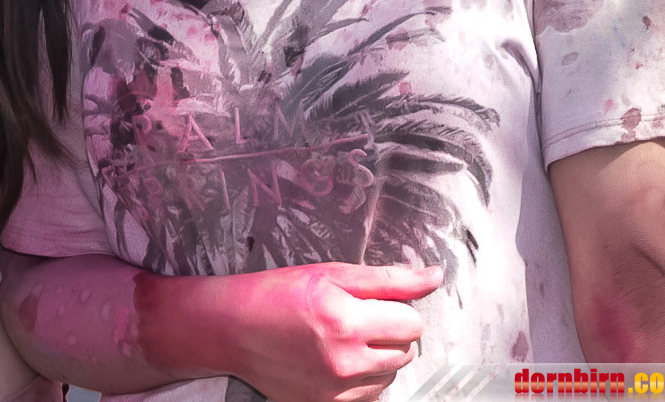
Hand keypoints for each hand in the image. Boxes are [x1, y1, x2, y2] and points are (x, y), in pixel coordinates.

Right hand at [210, 264, 440, 401]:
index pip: (412, 322)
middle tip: (355, 318)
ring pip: (391, 375)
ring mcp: (336, 390)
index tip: (371, 303)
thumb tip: (434, 277)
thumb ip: (388, 279)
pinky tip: (335, 361)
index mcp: (346, 321)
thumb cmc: (275, 295)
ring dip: (378, 357)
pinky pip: (371, 395)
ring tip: (341, 340)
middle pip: (407, 351)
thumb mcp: (329, 274)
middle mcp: (344, 362)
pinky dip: (363, 379)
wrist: (230, 329)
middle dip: (389, 332)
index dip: (395, 308)